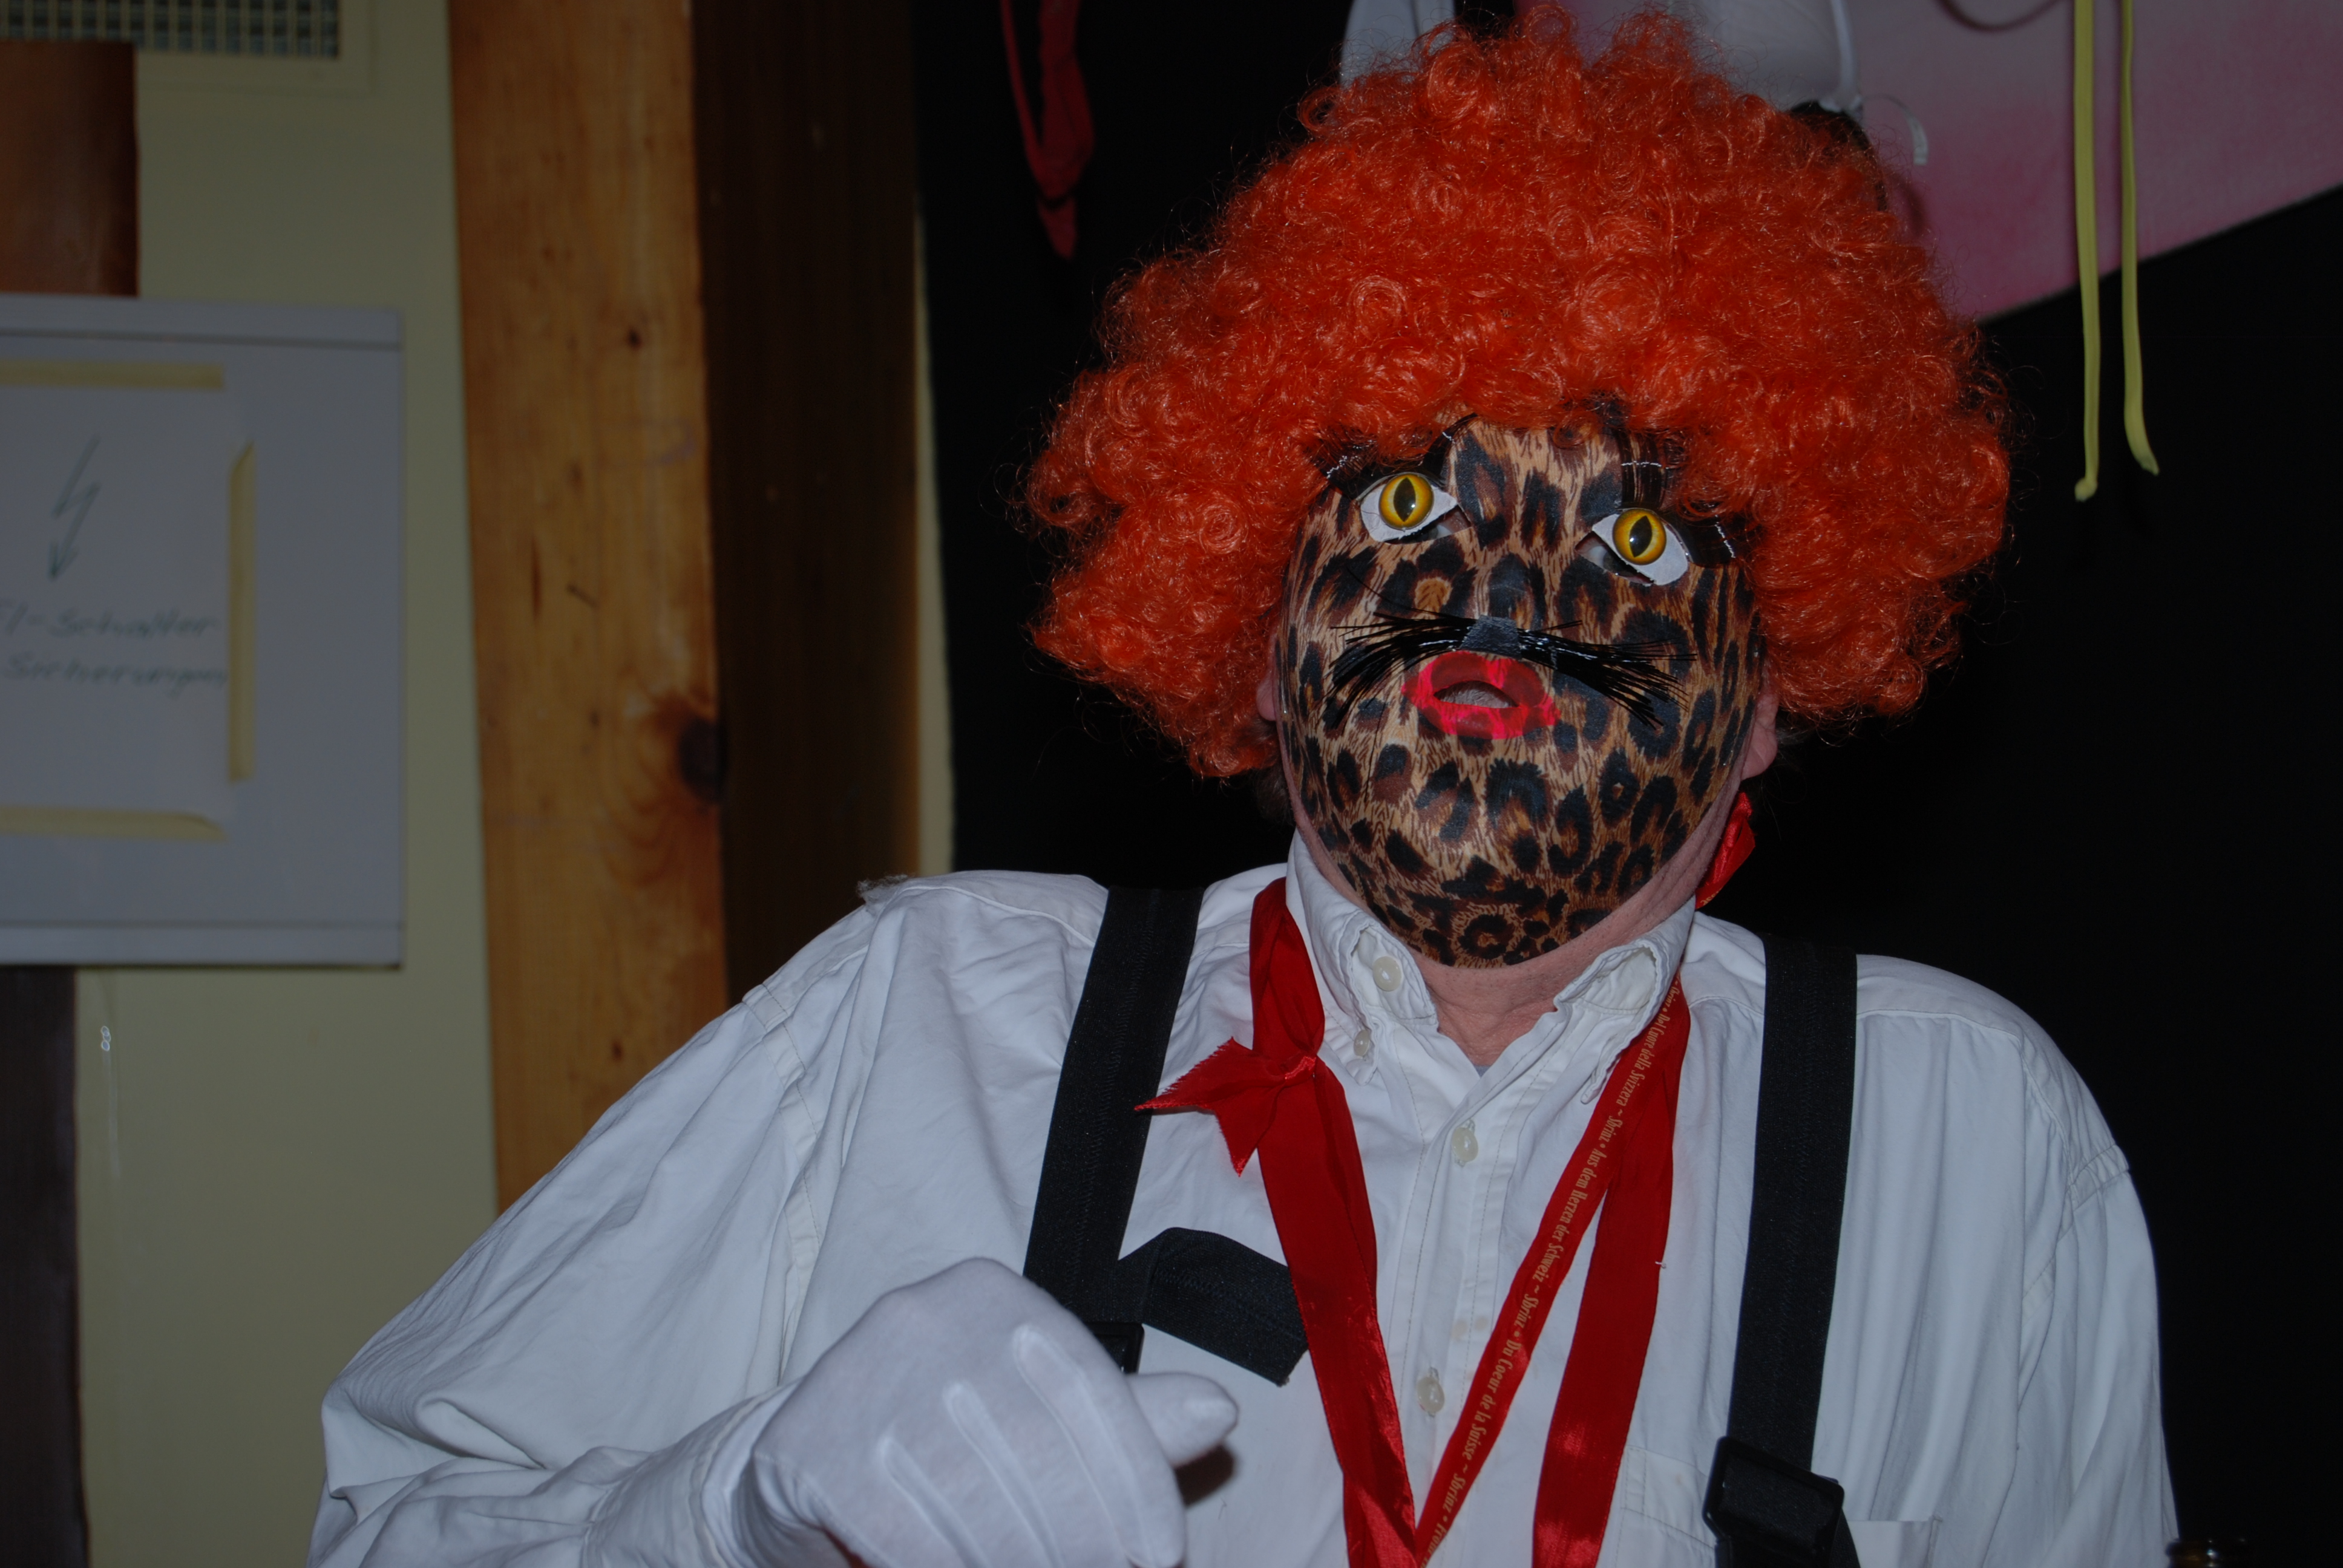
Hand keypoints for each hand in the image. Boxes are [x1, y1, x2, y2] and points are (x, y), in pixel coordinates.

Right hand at [724, 1258, 1235, 1567]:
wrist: (804, 1468)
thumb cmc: (945, 1442)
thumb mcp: (1037, 1418)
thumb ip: (1124, 1420)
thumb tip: (1218, 1411)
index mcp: (994, 1296)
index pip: (1088, 1389)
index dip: (1136, 1483)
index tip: (1160, 1555)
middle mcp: (926, 1316)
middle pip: (1035, 1450)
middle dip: (1080, 1540)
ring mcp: (861, 1373)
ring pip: (973, 1499)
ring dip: (1019, 1562)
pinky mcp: (812, 1443)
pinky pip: (903, 1531)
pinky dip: (946, 1567)